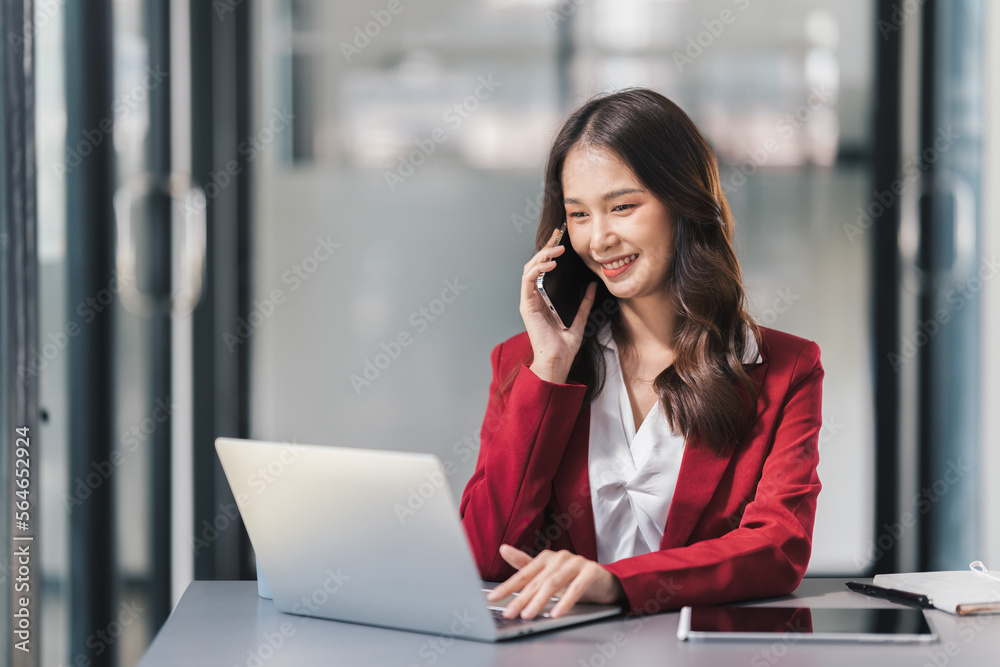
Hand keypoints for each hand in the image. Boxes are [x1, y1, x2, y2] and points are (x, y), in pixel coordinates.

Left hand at [486, 544, 623, 618]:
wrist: (606, 581)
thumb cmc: (573, 578)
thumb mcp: (548, 574)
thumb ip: (525, 564)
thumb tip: (503, 549)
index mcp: (546, 558)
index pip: (523, 574)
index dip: (508, 586)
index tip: (493, 598)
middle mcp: (559, 557)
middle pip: (537, 581)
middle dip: (521, 598)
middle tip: (509, 613)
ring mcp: (576, 562)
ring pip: (554, 583)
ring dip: (539, 600)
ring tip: (528, 615)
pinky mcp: (591, 571)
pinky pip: (577, 587)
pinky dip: (565, 601)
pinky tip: (556, 613)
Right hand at [519, 227, 597, 383]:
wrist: (558, 361)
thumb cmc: (564, 345)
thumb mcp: (580, 319)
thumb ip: (585, 303)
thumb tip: (592, 286)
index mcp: (544, 299)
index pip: (545, 270)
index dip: (552, 252)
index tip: (562, 238)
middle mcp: (534, 297)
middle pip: (536, 265)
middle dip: (546, 247)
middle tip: (558, 234)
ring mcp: (529, 300)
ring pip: (530, 269)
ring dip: (542, 256)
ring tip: (557, 248)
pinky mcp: (526, 305)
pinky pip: (528, 281)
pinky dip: (537, 269)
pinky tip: (550, 264)